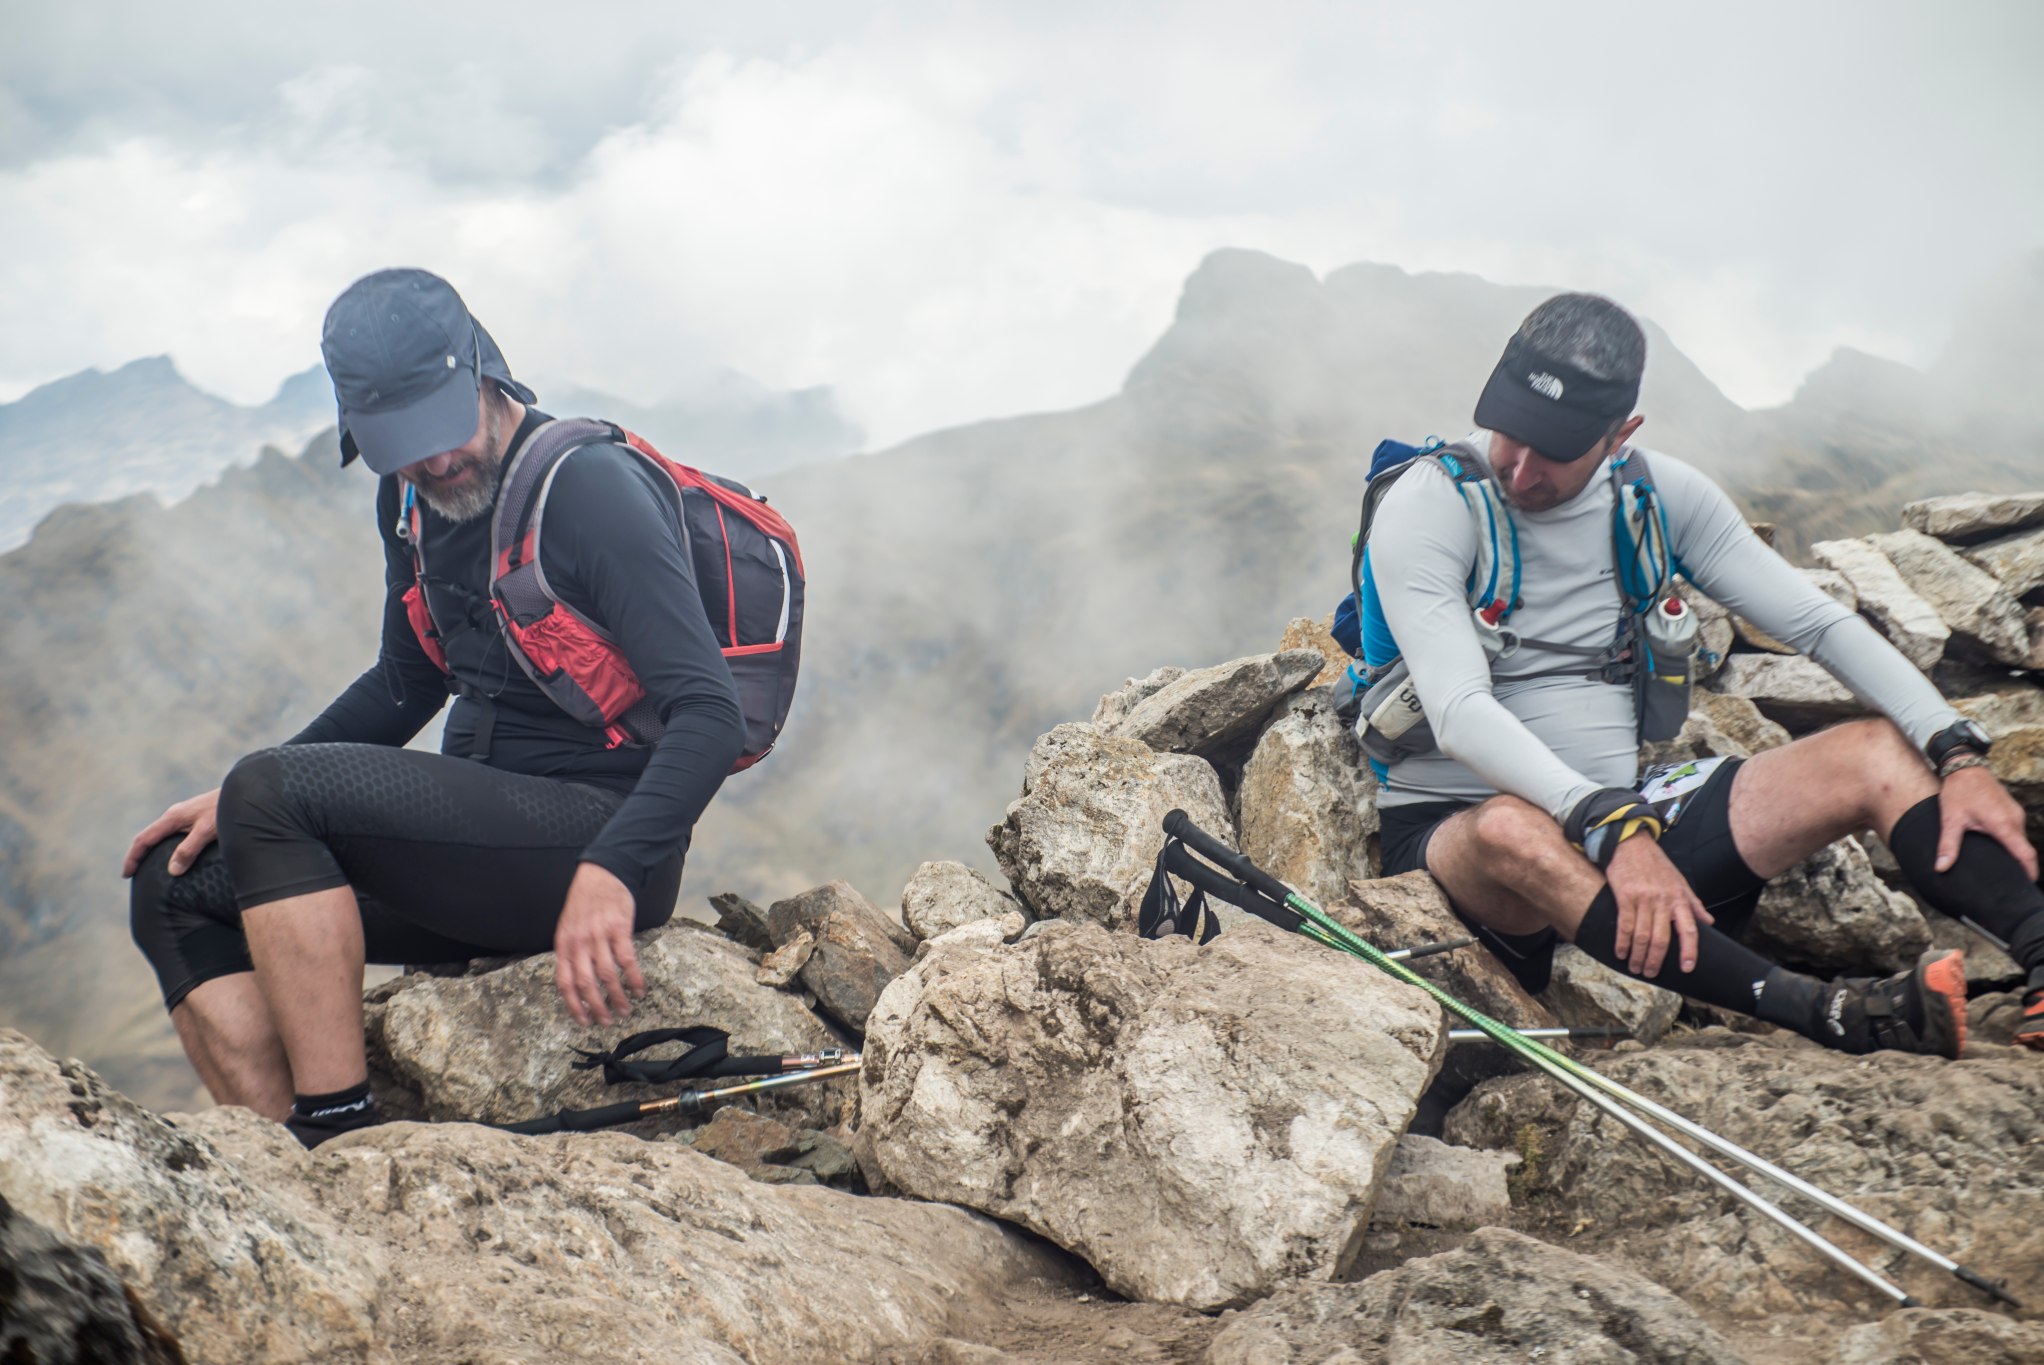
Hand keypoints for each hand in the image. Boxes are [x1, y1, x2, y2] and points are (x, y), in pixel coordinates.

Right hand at [122, 789, 221, 877]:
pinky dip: (167, 845)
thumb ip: (189, 849)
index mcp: (172, 818)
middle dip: (139, 854)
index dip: (133, 858)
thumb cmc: (227, 809)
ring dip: (153, 849)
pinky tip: (175, 854)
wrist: (245, 791)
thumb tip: (172, 870)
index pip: (144, 840)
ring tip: (150, 866)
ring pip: (162, 834)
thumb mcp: (207, 831)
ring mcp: (185, 814)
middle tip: (134, 873)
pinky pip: (174, 833)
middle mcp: (175, 814)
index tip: (126, 874)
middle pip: (149, 836)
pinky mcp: (196, 816)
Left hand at [553, 862, 646, 1027]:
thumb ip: (570, 952)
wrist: (601, 874)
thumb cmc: (584, 903)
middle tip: (607, 1022)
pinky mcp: (618, 928)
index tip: (584, 1021)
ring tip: (626, 1010)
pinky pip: (626, 959)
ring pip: (607, 975)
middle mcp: (579, 943)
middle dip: (597, 1007)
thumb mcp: (567, 928)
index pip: (565, 982)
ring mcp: (598, 935)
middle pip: (586, 983)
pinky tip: (640, 989)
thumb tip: (575, 982)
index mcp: (564, 945)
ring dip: (617, 996)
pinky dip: (634, 977)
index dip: (574, 1005)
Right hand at [1602, 835, 1714, 976]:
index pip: (1689, 929)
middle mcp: (1663, 901)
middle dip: (1656, 960)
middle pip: (1661, 938)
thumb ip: (1694, 904)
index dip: (1689, 950)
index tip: (1687, 968)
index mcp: (1679, 899)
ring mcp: (1643, 899)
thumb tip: (1709, 922)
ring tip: (1635, 967)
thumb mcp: (1681, 882)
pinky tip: (1620, 952)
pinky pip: (1624, 925)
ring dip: (1638, 956)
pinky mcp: (1624, 896)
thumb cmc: (1657, 865)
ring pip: (1642, 935)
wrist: (1632, 844)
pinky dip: (1622, 942)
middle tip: (1651, 973)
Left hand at [1936, 764, 2036, 878]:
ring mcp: (2016, 813)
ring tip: (2003, 868)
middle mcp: (2015, 819)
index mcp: (2003, 824)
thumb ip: (1948, 845)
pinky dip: (2011, 841)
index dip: (2029, 871)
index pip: (2025, 854)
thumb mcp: (1951, 820)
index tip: (2026, 885)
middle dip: (2019, 865)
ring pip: (2020, 839)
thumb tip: (1941, 867)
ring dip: (2014, 852)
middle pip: (2024, 849)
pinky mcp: (2013, 809)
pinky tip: (1998, 848)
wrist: (1965, 766)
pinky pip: (2016, 830)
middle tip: (2010, 881)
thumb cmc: (1959, 791)